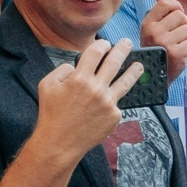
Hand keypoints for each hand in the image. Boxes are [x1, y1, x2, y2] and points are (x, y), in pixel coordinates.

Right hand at [30, 39, 142, 161]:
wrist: (59, 143)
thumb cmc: (51, 114)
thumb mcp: (47, 85)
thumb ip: (62, 70)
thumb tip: (76, 66)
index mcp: (79, 78)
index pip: (96, 53)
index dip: (102, 45)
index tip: (105, 43)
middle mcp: (96, 88)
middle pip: (114, 62)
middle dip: (123, 49)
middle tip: (128, 43)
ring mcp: (108, 103)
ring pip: (126, 81)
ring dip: (134, 71)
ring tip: (139, 65)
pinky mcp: (114, 116)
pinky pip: (115, 103)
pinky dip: (112, 101)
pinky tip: (106, 104)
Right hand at [138, 0, 186, 78]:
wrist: (153, 75)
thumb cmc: (156, 49)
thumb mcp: (151, 31)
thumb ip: (162, 17)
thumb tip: (178, 6)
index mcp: (147, 24)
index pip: (165, 3)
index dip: (176, 6)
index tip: (178, 12)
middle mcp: (154, 32)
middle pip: (181, 15)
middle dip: (184, 23)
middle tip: (177, 33)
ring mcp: (165, 43)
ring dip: (186, 37)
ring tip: (176, 44)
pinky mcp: (176, 53)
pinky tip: (179, 53)